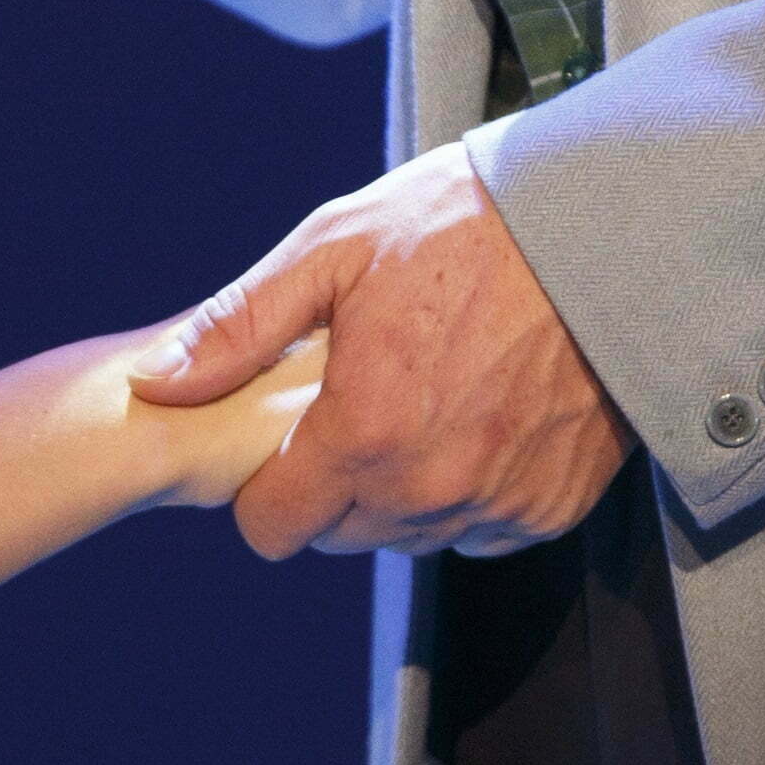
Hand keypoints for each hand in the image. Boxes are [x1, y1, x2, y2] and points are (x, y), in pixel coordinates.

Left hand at [140, 143, 625, 560]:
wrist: (610, 233)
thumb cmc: (466, 227)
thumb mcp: (335, 249)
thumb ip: (238, 328)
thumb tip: (154, 382)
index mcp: (363, 435)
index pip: (272, 529)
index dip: (267, 487)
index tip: (290, 438)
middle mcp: (430, 491)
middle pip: (340, 536)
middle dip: (336, 485)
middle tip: (369, 401)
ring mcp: (498, 506)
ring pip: (411, 537)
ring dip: (404, 490)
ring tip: (430, 400)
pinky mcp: (552, 509)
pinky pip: (482, 530)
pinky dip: (473, 491)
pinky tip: (483, 418)